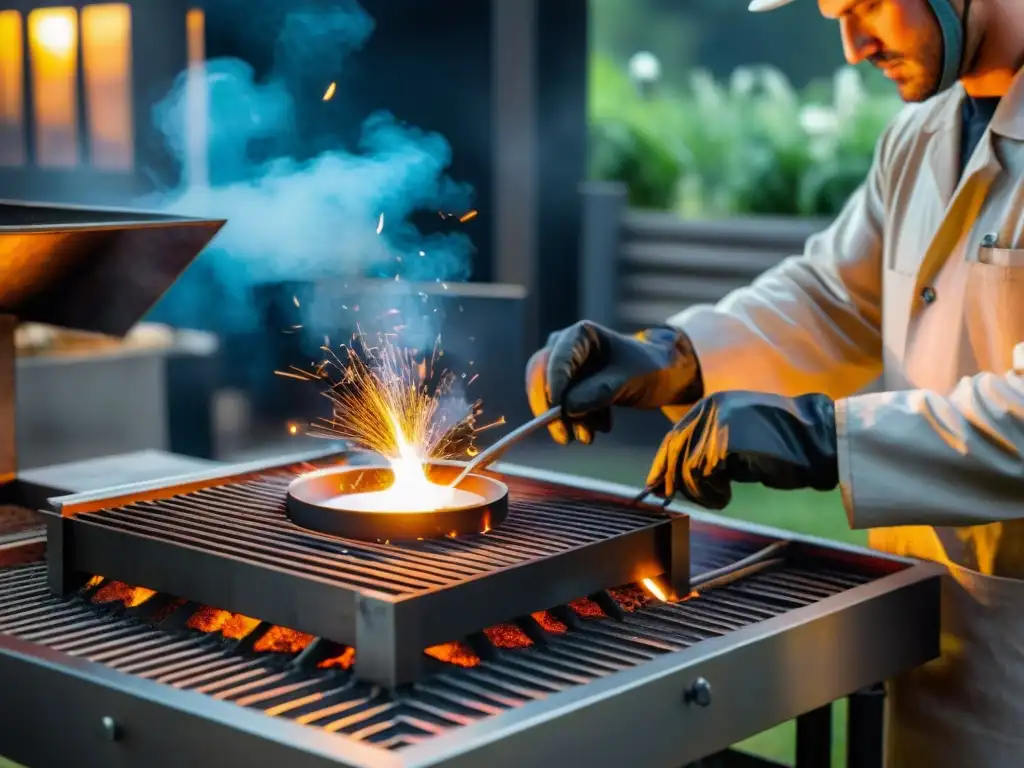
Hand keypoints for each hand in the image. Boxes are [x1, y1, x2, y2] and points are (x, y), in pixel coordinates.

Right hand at [525, 321, 703, 444]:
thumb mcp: (627, 380)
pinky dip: (578, 419)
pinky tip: (600, 427)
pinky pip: (563, 405)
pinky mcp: (570, 385)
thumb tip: (567, 408)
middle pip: (543, 378)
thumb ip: (598, 392)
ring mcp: (566, 366)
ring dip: (568, 420)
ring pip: (551, 396)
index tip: (557, 412)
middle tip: (564, 436)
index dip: (553, 387)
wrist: (662, 375)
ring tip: (589, 437)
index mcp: (580, 334)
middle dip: (553, 410)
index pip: (556, 360)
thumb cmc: (648, 368)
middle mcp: (566, 346)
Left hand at [645, 391, 838, 509]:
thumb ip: (710, 450)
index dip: (662, 463)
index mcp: (712, 404)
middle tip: (675, 499)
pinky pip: (703, 474)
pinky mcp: (727, 442)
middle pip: (674, 450)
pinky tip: (726, 497)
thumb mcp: (739, 441)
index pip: (675, 435)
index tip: (655, 486)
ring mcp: (718, 423)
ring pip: (687, 466)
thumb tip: (679, 475)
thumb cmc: (784, 445)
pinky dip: (711, 492)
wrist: (818, 440)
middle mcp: (710, 408)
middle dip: (673, 480)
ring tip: (719, 498)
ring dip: (699, 491)